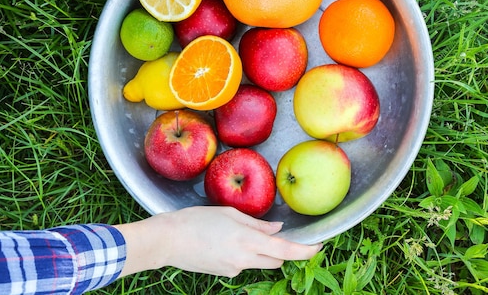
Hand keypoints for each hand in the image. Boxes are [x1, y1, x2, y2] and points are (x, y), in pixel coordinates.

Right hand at [115, 206, 321, 277]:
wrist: (167, 241)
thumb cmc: (196, 220)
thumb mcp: (229, 214)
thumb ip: (257, 224)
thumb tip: (277, 228)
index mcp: (247, 241)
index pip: (286, 251)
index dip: (306, 251)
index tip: (319, 247)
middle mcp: (244, 260)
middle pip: (276, 260)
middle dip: (282, 250)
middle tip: (275, 234)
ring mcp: (234, 270)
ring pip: (260, 263)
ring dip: (262, 252)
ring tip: (240, 234)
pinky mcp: (224, 274)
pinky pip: (243, 264)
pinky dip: (243, 254)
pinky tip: (224, 241)